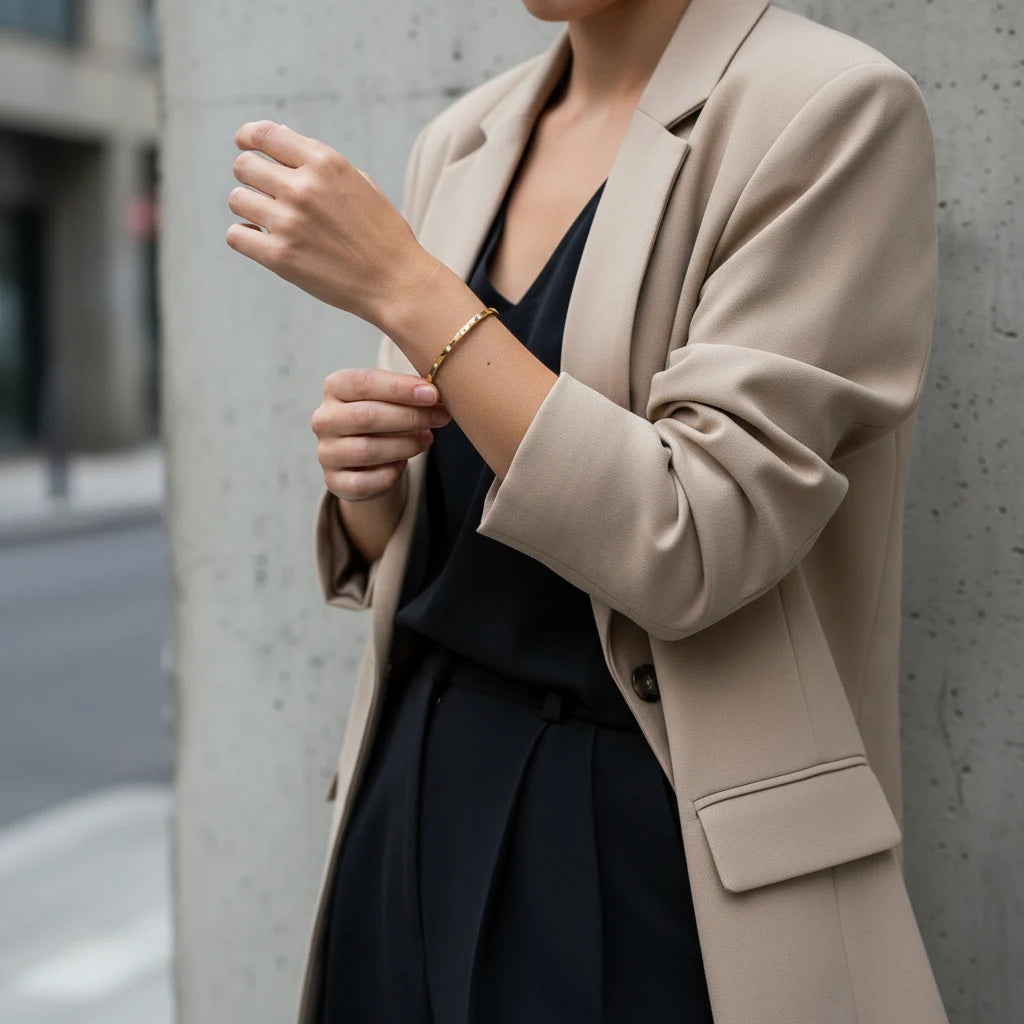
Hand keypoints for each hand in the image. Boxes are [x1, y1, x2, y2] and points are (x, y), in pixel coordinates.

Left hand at [226, 120, 438, 325]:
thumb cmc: (382, 233)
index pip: (264, 134)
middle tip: (266, 195)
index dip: (247, 137)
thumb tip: (278, 134)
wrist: (396, 283)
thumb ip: (318, 160)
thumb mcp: (360, 182)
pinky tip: (262, 242)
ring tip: (270, 222)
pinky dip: (244, 238)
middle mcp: (303, 187)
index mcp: (325, 162)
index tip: (244, 144)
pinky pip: (235, 236)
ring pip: (237, 199)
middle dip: (251, 178)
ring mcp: (289, 222)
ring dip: (249, 209)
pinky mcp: (281, 257)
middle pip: (244, 166)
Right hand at [312, 368, 451, 501]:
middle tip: (441, 417)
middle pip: (367, 416)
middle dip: (410, 416)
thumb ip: (410, 393)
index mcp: (335, 388)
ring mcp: (326, 452)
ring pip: (368, 450)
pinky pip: (364, 481)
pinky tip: (402, 464)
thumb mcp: (393, 398)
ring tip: (427, 439)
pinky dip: (390, 474)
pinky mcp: (334, 481)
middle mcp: (324, 419)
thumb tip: (436, 397)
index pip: (363, 383)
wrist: (367, 459)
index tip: (432, 394)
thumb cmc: (383, 418)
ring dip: (405, 445)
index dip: (400, 388)